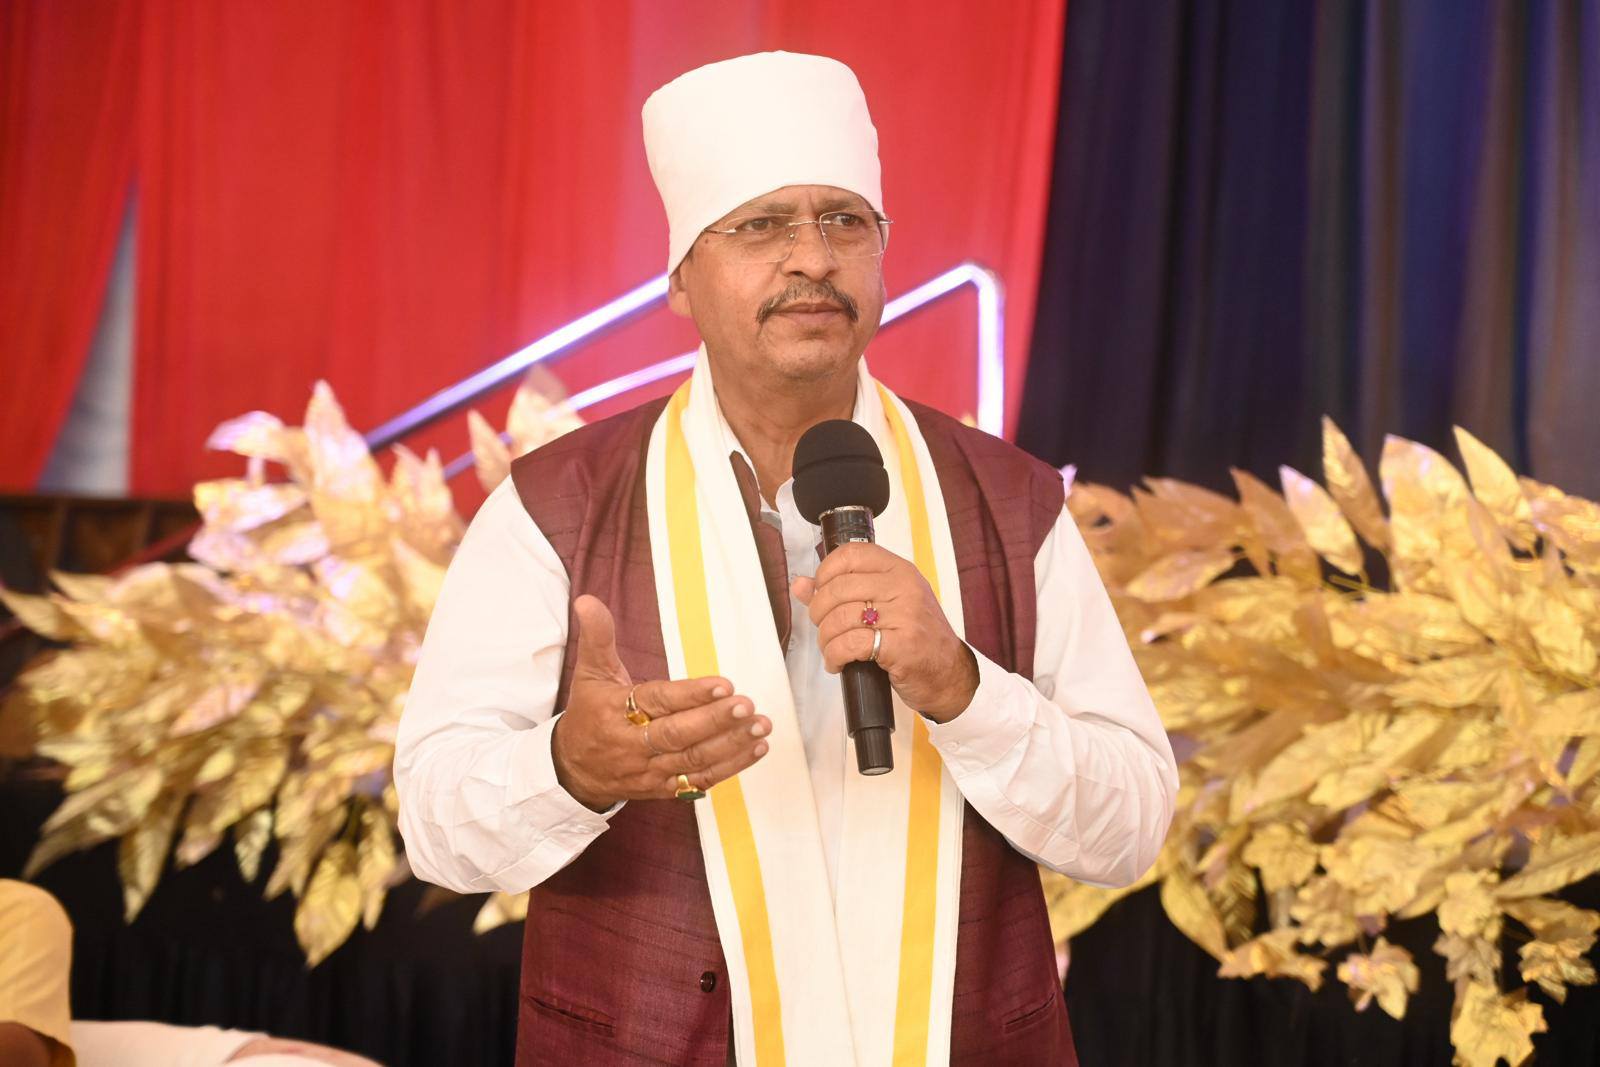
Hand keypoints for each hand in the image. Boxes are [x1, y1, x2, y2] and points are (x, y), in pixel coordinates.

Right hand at [550, 595, 770, 810]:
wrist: (572, 772)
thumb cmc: (588, 716)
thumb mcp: (589, 674)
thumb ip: (597, 637)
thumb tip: (587, 600)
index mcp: (617, 712)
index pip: (658, 702)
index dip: (691, 695)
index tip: (723, 685)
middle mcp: (635, 745)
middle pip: (679, 735)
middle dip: (716, 721)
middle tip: (748, 705)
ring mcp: (651, 770)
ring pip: (694, 760)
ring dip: (731, 745)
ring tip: (761, 727)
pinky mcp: (664, 789)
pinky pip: (700, 781)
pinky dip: (730, 767)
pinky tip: (756, 749)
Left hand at [791, 543, 977, 721]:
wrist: (949, 674)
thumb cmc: (916, 638)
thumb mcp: (886, 605)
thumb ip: (843, 591)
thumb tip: (801, 584)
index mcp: (900, 570)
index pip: (852, 554)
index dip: (825, 572)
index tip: (820, 591)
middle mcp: (904, 587)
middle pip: (839, 588)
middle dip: (819, 612)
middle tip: (823, 628)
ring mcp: (905, 616)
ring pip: (840, 618)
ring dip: (825, 638)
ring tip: (831, 649)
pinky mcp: (901, 646)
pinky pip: (850, 644)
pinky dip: (835, 656)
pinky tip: (838, 663)